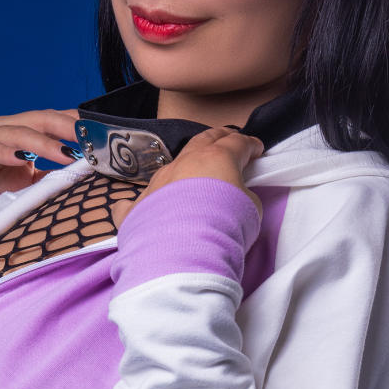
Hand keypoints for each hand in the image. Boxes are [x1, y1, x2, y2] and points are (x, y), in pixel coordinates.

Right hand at [0, 107, 81, 193]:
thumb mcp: (31, 183)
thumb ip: (53, 177)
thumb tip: (85, 178)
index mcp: (24, 130)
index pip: (55, 121)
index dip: (76, 123)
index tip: (100, 132)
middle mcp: (7, 127)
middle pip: (41, 119)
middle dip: (66, 127)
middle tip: (88, 138)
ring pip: (18, 132)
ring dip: (43, 142)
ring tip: (65, 153)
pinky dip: (3, 151)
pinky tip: (20, 158)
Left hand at [109, 126, 264, 228]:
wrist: (183, 251)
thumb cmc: (223, 227)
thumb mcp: (251, 209)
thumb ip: (244, 194)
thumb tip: (234, 196)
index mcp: (215, 159)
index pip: (237, 143)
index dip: (249, 144)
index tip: (256, 148)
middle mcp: (183, 165)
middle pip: (203, 141)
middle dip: (218, 137)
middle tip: (228, 138)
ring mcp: (158, 184)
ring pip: (171, 164)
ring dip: (185, 164)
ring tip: (193, 168)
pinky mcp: (138, 207)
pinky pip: (135, 201)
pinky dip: (141, 201)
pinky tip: (133, 206)